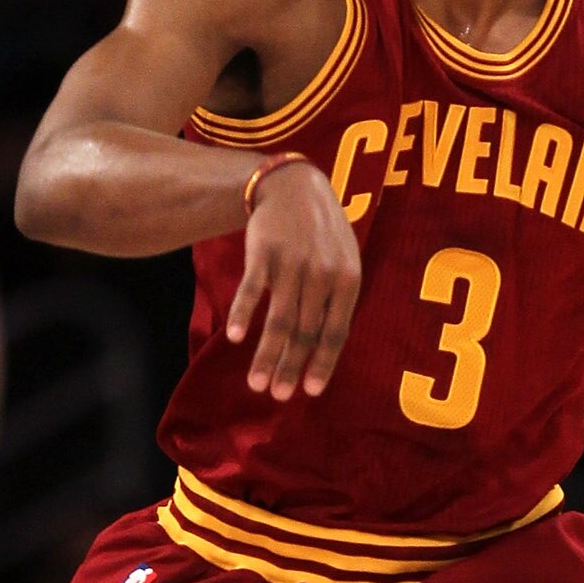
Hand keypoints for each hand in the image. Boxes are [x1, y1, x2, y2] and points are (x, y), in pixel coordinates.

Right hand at [226, 159, 362, 399]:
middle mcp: (322, 275)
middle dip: (289, 368)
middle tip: (276, 396)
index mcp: (347, 281)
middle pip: (305, 333)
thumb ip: (337, 301)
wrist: (294, 186)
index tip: (309, 392)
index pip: (335, 333)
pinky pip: (253, 289)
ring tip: (255, 383)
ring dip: (266, 355)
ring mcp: (292, 263)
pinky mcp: (264, 252)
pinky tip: (236, 337)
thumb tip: (326, 350)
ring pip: (279, 319)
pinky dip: (244, 314)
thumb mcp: (343, 261)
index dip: (322, 364)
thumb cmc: (322, 233)